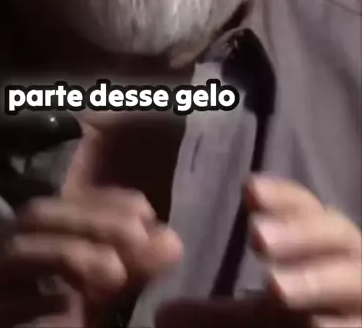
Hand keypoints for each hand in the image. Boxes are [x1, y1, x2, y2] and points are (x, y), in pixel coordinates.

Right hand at [0, 120, 182, 327]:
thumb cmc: (47, 324)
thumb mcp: (96, 296)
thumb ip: (128, 268)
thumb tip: (172, 241)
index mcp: (22, 238)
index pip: (62, 203)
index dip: (104, 202)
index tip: (147, 212)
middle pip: (35, 215)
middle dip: (90, 221)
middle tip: (139, 238)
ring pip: (13, 252)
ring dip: (67, 255)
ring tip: (114, 273)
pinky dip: (28, 303)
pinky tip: (66, 311)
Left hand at [156, 175, 360, 327]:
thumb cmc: (302, 321)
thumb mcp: (259, 317)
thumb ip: (216, 314)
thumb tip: (162, 315)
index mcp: (322, 244)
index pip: (306, 206)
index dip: (281, 196)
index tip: (247, 190)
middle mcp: (351, 263)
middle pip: (336, 233)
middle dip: (298, 233)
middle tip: (256, 237)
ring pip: (354, 278)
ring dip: (316, 279)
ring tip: (276, 286)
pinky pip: (359, 324)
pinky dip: (339, 323)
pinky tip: (314, 324)